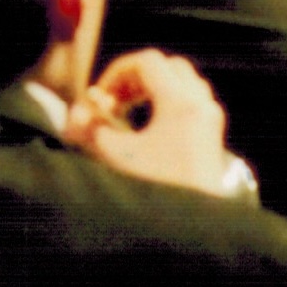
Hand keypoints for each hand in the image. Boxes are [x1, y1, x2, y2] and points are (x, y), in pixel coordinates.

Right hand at [64, 49, 236, 194]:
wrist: (197, 225)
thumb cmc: (157, 190)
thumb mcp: (117, 158)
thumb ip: (91, 131)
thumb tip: (74, 116)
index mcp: (181, 103)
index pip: (147, 62)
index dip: (117, 71)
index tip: (99, 96)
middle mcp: (201, 104)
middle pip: (168, 66)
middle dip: (135, 77)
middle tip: (112, 101)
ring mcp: (211, 118)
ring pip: (182, 81)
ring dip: (152, 88)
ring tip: (127, 113)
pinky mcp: (213, 134)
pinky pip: (191, 99)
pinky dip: (168, 101)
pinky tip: (148, 128)